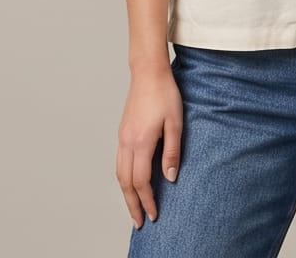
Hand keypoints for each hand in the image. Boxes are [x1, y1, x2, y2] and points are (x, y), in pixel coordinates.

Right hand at [115, 64, 183, 227]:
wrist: (148, 73)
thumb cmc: (165, 95)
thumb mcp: (176, 124)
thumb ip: (172, 153)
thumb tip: (169, 178)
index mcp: (140, 142)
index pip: (140, 181)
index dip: (147, 200)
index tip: (154, 214)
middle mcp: (126, 142)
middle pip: (125, 182)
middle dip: (132, 204)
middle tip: (139, 221)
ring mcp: (122, 137)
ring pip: (119, 173)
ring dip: (126, 193)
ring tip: (133, 207)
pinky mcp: (122, 132)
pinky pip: (119, 162)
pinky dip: (124, 178)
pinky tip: (131, 182)